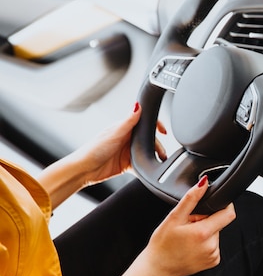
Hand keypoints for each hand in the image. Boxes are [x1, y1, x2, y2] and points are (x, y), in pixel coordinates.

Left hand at [40, 102, 167, 208]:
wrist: (84, 170)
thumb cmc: (94, 149)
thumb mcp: (114, 133)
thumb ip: (129, 121)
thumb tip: (138, 105)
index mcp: (125, 128)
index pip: (144, 123)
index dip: (155, 125)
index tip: (164, 131)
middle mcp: (127, 139)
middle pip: (148, 140)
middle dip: (157, 146)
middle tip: (162, 153)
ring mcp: (127, 152)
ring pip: (147, 153)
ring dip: (153, 157)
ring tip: (158, 161)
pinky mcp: (126, 164)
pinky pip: (141, 165)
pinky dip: (146, 168)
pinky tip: (149, 170)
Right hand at [142, 177, 235, 275]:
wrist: (158, 268)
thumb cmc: (162, 244)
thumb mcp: (173, 218)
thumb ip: (191, 199)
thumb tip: (203, 183)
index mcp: (203, 233)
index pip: (229, 214)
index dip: (223, 205)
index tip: (212, 205)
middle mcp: (212, 246)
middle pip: (220, 223)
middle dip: (207, 220)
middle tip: (189, 225)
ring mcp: (213, 255)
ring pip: (216, 233)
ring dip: (206, 231)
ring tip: (188, 237)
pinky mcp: (213, 261)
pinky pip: (214, 245)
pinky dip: (206, 242)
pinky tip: (192, 246)